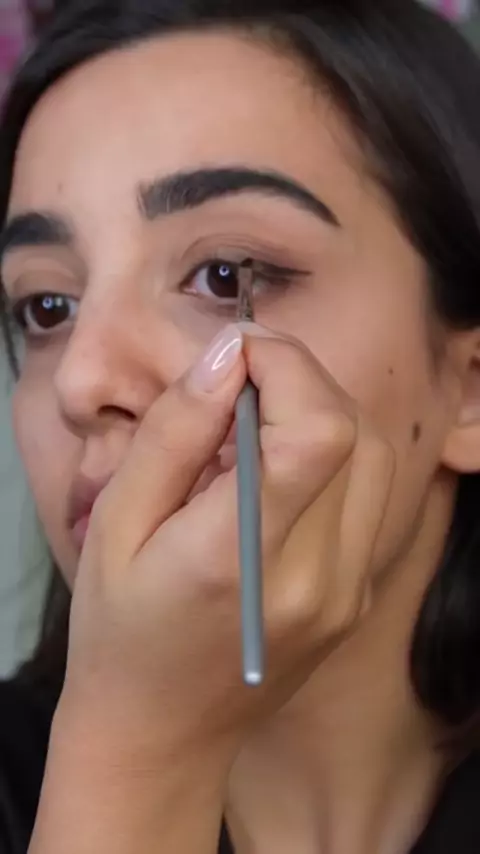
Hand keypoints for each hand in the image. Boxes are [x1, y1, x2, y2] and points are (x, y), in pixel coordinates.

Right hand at [60, 323, 392, 769]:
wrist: (160, 730)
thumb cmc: (120, 629)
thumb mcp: (117, 523)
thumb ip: (173, 433)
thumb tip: (226, 356)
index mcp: (239, 558)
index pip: (317, 431)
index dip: (287, 367)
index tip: (236, 352)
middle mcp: (314, 578)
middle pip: (356, 433)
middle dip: (303, 379)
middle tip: (241, 379)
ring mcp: (348, 591)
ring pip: (377, 457)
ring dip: (323, 411)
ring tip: (257, 419)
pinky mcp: (358, 594)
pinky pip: (371, 496)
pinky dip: (335, 454)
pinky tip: (279, 465)